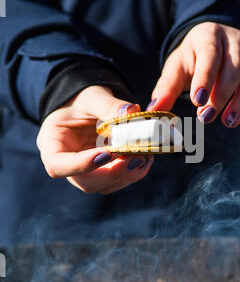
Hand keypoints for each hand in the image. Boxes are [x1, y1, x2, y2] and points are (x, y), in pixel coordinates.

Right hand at [36, 85, 152, 193]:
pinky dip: (134, 171)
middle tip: (136, 157)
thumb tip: (132, 111)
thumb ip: (108, 105)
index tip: (108, 153)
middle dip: (112, 174)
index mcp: (51, 144)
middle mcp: (67, 164)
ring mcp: (87, 172)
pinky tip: (146, 156)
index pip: (58, 166)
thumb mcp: (91, 96)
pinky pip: (118, 179)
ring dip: (127, 174)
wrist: (88, 104)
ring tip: (145, 155)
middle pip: (85, 183)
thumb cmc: (82, 99)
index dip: (82, 165)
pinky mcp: (105, 172)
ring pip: (105, 185)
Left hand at [148, 23, 239, 126]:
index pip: (210, 54)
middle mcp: (234, 42)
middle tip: (206, 117)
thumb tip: (153, 111)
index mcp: (208, 36)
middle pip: (234, 66)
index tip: (197, 101)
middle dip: (221, 94)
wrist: (213, 41)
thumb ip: (165, 88)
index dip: (205, 77)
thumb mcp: (176, 67)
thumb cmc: (192, 57)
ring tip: (228, 122)